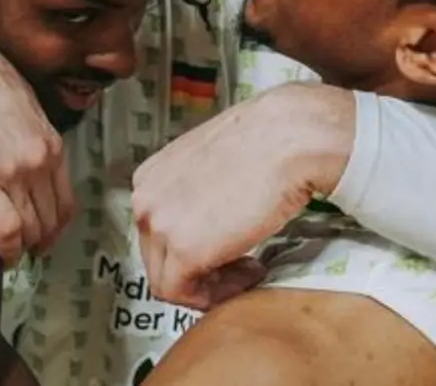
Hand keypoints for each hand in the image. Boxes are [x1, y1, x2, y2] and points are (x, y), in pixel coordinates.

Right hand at [0, 8, 73, 266]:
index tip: (41, 238)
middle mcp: (38, 157)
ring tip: (7, 254)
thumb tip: (25, 154)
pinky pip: (8, 230)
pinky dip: (6, 250)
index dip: (55, 228)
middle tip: (22, 252)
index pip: (66, 200)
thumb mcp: (16, 102)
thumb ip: (28, 133)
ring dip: (21, 249)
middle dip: (38, 243)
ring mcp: (12, 169)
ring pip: (32, 230)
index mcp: (48, 140)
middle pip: (52, 220)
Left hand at [132, 84, 354, 309]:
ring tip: (249, 268)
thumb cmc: (267, 141)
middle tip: (238, 265)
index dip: (191, 249)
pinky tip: (251, 271)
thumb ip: (198, 191)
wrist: (289, 140)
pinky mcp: (184, 251)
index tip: (220, 251)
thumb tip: (207, 217)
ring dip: (211, 284)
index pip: (156, 233)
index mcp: (150, 177)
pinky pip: (185, 295)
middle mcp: (146, 200)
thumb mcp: (214, 163)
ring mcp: (160, 226)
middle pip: (159, 259)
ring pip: (169, 282)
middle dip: (200, 269)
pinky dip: (218, 295)